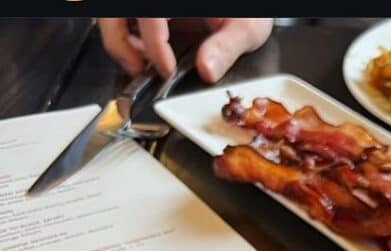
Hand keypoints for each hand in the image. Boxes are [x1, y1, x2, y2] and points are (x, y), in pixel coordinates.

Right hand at [98, 18, 273, 83]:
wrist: (245, 5)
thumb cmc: (245, 9)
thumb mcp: (245, 28)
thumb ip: (226, 48)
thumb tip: (206, 71)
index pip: (148, 14)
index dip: (153, 46)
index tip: (167, 71)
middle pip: (114, 14)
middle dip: (121, 46)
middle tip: (141, 72)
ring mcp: (148, 5)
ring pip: (112, 16)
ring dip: (120, 42)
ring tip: (143, 66)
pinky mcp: (147, 12)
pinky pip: (121, 19)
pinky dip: (126, 38)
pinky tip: (145, 56)